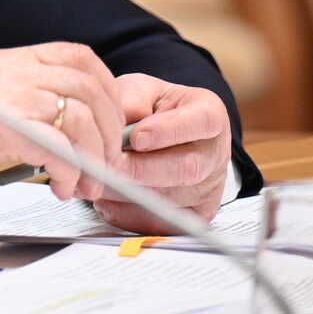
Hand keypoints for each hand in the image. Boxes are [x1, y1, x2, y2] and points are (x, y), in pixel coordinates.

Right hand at [0, 43, 128, 204]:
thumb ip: (20, 99)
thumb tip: (61, 126)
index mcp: (11, 60)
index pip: (79, 57)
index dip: (107, 90)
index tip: (109, 123)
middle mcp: (14, 70)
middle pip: (90, 89)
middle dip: (108, 131)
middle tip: (107, 164)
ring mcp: (8, 95)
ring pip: (80, 118)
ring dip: (94, 158)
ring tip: (85, 185)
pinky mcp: (1, 127)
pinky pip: (58, 147)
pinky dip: (70, 171)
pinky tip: (60, 186)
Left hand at [91, 74, 229, 233]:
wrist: (166, 134)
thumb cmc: (153, 109)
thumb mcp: (141, 90)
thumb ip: (131, 100)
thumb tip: (117, 121)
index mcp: (209, 114)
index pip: (200, 122)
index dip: (168, 132)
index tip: (136, 137)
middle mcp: (215, 154)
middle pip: (186, 169)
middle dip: (140, 170)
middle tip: (106, 165)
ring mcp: (209, 188)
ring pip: (171, 200)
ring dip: (128, 194)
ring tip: (96, 181)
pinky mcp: (194, 215)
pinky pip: (163, 223)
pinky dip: (129, 215)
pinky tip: (107, 200)